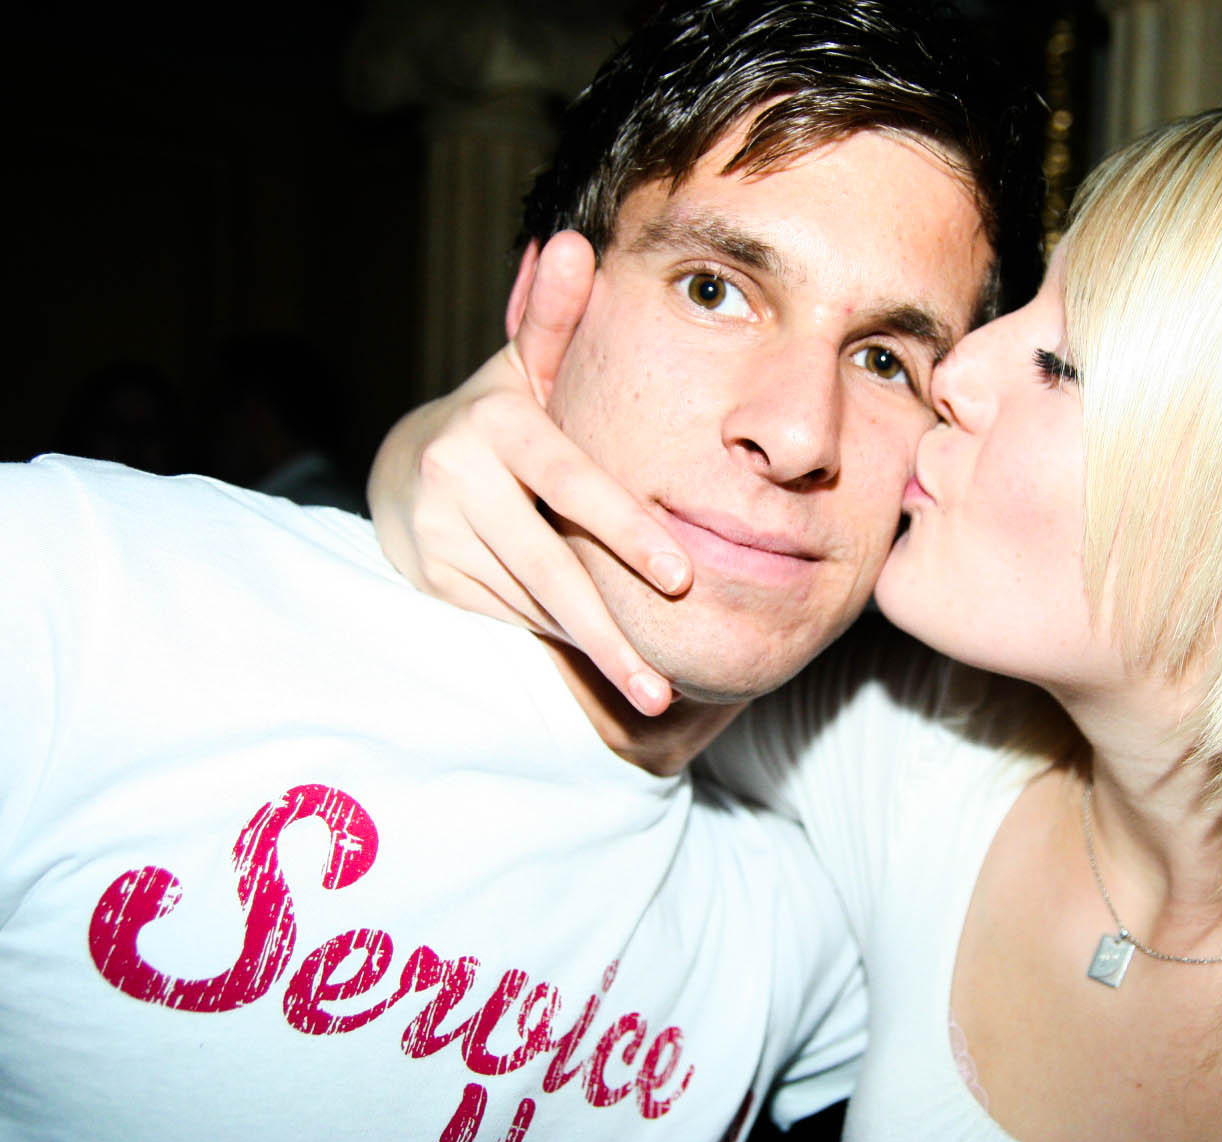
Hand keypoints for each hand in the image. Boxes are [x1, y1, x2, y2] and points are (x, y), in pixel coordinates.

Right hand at [367, 231, 690, 715]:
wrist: (409, 468)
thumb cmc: (504, 416)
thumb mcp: (526, 365)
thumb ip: (556, 318)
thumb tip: (572, 240)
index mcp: (498, 420)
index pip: (574, 485)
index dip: (627, 534)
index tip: (682, 578)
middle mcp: (458, 474)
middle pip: (551, 569)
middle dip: (610, 636)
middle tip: (661, 689)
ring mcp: (436, 531)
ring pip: (532, 602)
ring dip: (589, 646)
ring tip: (647, 690)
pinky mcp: (428, 576)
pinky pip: (508, 618)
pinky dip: (553, 641)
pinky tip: (595, 663)